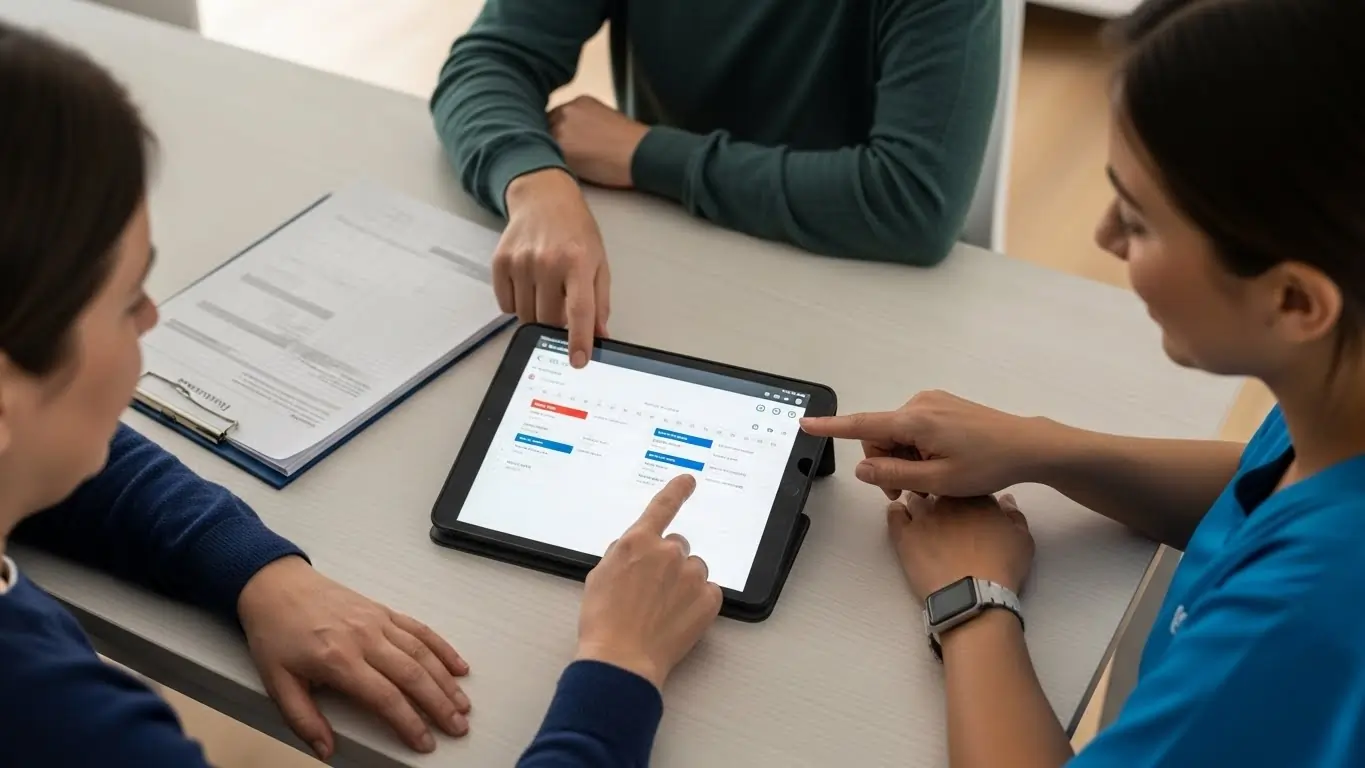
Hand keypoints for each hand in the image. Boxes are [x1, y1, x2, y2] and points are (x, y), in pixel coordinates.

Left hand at [237, 557, 470, 759]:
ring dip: (446, 681)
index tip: (425, 743)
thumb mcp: (277, 682)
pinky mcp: (383, 610)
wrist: (276, 586)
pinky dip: (442, 647)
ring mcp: (377, 622)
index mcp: (338, 660)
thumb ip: (303, 719)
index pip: (384, 697)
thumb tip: (326, 749)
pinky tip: (458, 665)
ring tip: (463, 705)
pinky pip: (419, 629)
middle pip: (412, 675)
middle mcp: (364, 639)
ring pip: (422, 653)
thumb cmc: (275, 634)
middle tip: (458, 727)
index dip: (409, 723)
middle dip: (439, 705)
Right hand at [497, 168, 610, 366]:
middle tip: (561, 307)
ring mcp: (521, 261)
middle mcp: (547, 262)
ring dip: (536, 314)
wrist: (543, 198)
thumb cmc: (575, 231)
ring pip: (524, 315)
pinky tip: (528, 283)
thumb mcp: (598, 262)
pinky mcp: (500, 262)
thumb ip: (599, 301)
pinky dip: (517, 303)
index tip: (578, 362)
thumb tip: (599, 336)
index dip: (578, 340)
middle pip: (547, 319)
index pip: (579, 311)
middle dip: (555, 324)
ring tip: (545, 289)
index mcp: (577, 262)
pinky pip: (505, 304)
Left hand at [548, 95, 648, 188]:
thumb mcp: (608, 122)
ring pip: (542, 143)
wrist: (641, 154)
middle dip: (549, 143)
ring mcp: (561, 126)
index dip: (557, 135)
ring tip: (561, 168)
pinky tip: (563, 173)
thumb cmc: (631, 145)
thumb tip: (577, 139)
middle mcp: (567, 110)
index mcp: (580, 102)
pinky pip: (546, 156)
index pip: (555, 117)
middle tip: (556, 159)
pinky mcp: (561, 146)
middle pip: (545, 128)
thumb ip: (587, 124)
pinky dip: (550, 165)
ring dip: (548, 154)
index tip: (561, 146)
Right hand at [576, 475, 722, 689]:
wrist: (621, 658)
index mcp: (637, 542)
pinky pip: (708, 592)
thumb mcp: (600, 577)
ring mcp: (691, 575)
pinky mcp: (708, 598)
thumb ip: (621, 555)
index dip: (677, 491)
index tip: (689, 480)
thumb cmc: (602, 621)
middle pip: (678, 547)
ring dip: (684, 583)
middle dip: (668, 563)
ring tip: (663, 610)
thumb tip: (635, 550)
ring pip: (694, 570)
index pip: (663, 506)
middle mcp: (668, 552)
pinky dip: (697, 603)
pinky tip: (678, 619)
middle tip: (653, 591)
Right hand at [800, 390, 1051, 498]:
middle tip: (912, 495)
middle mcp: (919, 404)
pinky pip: (915, 429)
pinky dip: (918, 449)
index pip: (862, 424)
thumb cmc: (986, 465)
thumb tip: (861, 468)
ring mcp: (932, 402)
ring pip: (898, 435)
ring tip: (932, 483)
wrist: (1027, 446)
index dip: (832, 427)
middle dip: (887, 465)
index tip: (806, 424)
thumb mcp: (938, 481)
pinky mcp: (943, 405)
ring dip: (905, 460)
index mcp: (914, 420)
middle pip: (881, 436)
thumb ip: (894, 475)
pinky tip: (939, 466)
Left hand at [887, 493, 1034, 599]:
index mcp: (978, 498)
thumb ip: (1014, 516)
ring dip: (919, 504)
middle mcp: (949, 501)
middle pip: (940, 490)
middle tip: (946, 515)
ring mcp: (924, 516)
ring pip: (916, 498)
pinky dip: (897, 513)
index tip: (968, 510)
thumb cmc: (1002, 568)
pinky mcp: (904, 534)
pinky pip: (894, 514)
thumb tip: (1006, 500)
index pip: (968, 486)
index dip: (967, 497)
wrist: (973, 595)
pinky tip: (902, 519)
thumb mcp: (1023, 541)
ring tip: (924, 519)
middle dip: (942, 499)